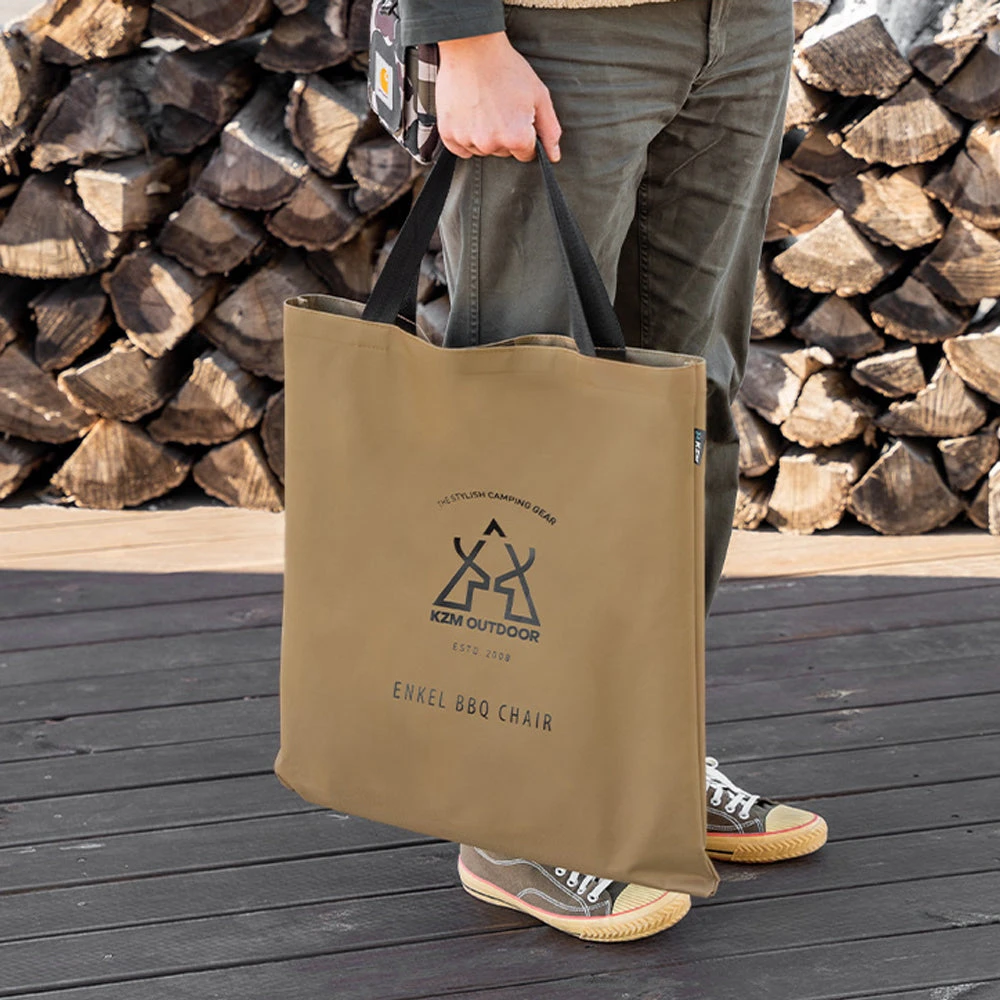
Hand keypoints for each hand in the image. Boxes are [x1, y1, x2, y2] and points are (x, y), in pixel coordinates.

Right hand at [436, 32, 561, 161]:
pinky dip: (464, 136)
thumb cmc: (506, 68)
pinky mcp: (448, 134)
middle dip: (505, 134)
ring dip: (484, 135)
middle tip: (500, 105)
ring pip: (482, 150)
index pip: (526, 154)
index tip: (518, 116)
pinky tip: (469, 114)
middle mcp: (491, 144)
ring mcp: (468, 140)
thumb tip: (554, 156)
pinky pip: (460, 148)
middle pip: (503, 152)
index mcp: (517, 138)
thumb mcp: (539, 95)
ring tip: (483, 106)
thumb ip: (549, 130)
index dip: (525, 135)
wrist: (471, 47)